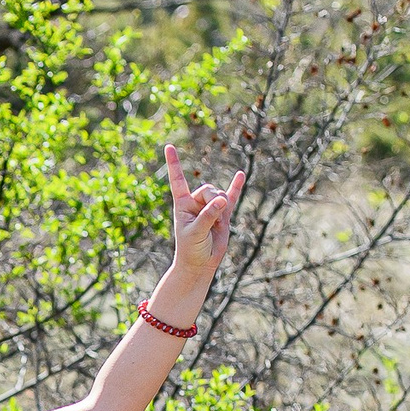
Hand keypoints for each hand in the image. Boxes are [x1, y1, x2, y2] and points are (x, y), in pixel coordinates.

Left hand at [164, 144, 245, 284]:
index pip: (178, 180)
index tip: (168, 146)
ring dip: (221, 208)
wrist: (200, 264)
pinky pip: (232, 196)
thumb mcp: (196, 233)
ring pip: (220, 194)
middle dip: (212, 200)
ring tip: (217, 225)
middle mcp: (195, 203)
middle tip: (212, 217)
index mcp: (182, 204)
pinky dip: (236, 186)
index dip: (174, 164)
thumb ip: (208, 216)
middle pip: (208, 189)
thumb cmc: (191, 249)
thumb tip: (221, 200)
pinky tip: (241, 175)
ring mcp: (210, 207)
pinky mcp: (223, 213)